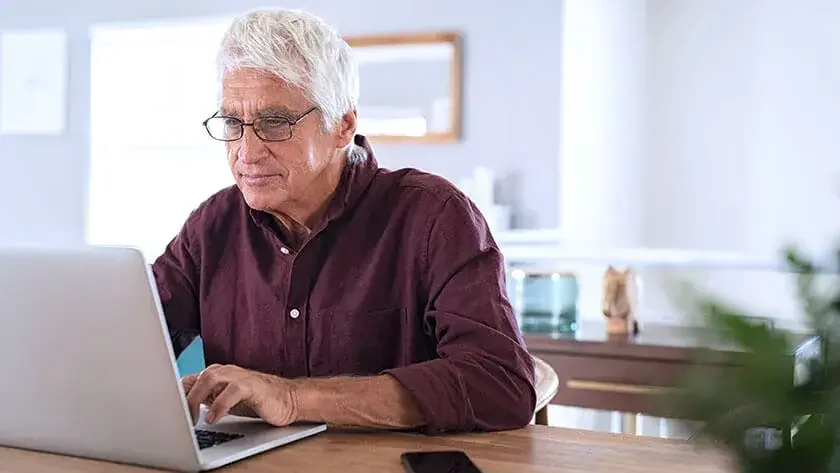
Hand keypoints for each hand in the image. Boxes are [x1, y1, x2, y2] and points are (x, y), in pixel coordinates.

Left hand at [181, 364, 297, 425]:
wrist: (286, 399)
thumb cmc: (255, 400)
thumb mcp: (224, 401)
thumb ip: (204, 399)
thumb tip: (179, 407)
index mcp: (216, 375)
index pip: (188, 380)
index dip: (174, 396)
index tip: (165, 413)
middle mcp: (225, 372)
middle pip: (195, 378)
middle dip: (183, 399)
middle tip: (177, 420)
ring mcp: (239, 376)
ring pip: (209, 378)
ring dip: (196, 398)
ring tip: (192, 418)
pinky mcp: (252, 385)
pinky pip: (231, 391)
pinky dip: (219, 405)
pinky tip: (212, 418)